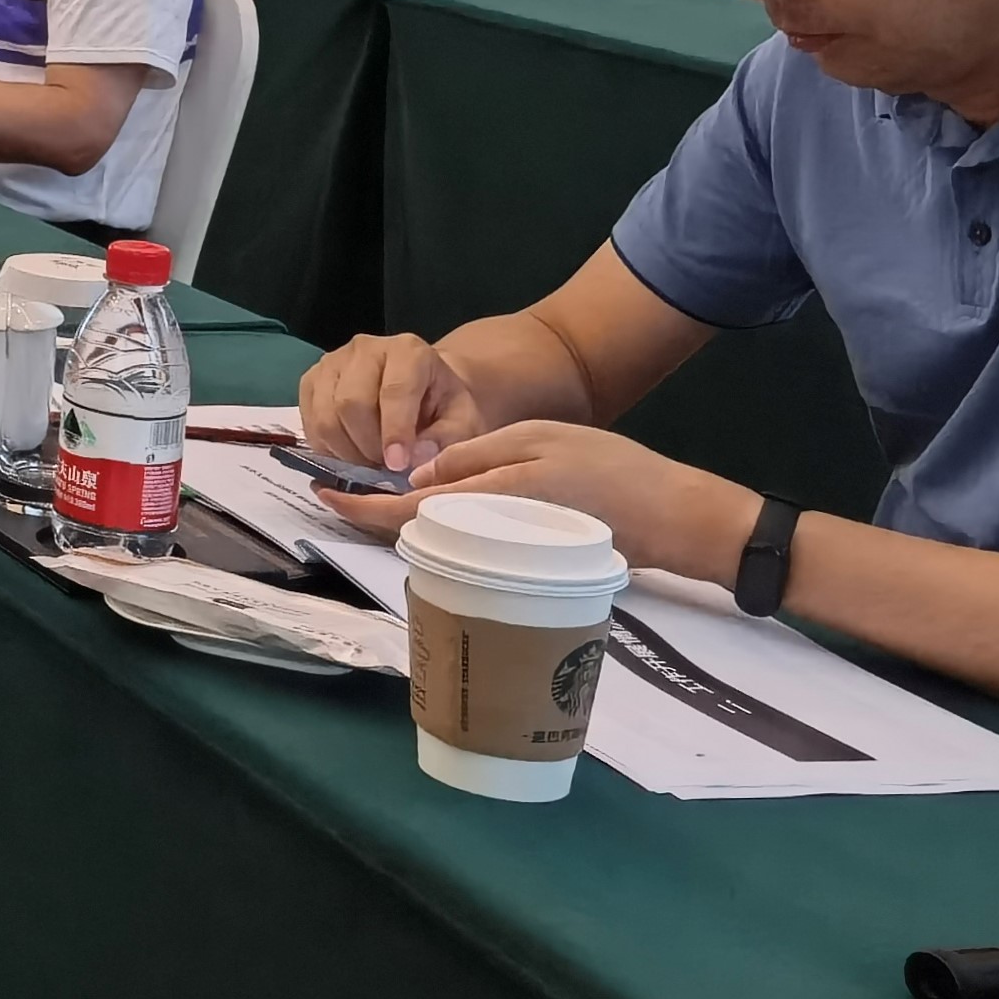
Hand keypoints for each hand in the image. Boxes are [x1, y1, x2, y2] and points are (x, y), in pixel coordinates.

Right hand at [296, 330, 488, 474]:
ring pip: (324, 415)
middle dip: (367, 446)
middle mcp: (365, 348)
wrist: (422, 388)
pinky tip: (350, 453)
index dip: (394, 432)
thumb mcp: (463, 421)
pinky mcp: (311, 380)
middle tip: (384, 468)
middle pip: (350, 403)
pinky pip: (308, 421)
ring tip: (369, 462)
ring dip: (345, 451)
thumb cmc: (443, 405)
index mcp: (408, 351)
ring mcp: (332, 362)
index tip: (398, 466)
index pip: (394, 390)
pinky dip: (326, 447)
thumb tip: (415, 459)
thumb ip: (446, 439)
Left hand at [310, 417, 755, 588]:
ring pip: (439, 540)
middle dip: (373, 514)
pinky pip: (470, 545)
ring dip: (403, 522)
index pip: (404, 515)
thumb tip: (416, 482)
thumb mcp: (539, 439)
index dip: (358, 506)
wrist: (677, 518)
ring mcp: (509, 553)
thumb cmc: (612, 469)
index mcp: (487, 504)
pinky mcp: (527, 558)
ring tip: (373, 493)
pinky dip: (442, 528)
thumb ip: (476, 458)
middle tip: (340, 487)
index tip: (321, 493)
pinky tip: (433, 509)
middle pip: (414, 533)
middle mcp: (490, 537)